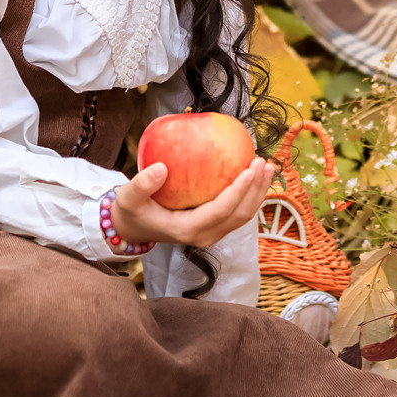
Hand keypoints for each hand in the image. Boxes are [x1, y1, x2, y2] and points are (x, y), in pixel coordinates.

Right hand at [108, 158, 273, 249]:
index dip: (239, 191)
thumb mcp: (129, 197)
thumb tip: (161, 168)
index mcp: (188, 230)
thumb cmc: (132, 211)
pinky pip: (237, 211)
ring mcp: (212, 232)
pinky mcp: (215, 226)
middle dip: (256, 189)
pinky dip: (249, 193)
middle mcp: (205, 235)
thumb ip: (142, 184)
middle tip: (263, 162)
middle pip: (241, 214)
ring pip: (244, 215)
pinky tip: (254, 173)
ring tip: (268, 166)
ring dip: (258, 191)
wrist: (134, 227)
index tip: (250, 169)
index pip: (222, 211)